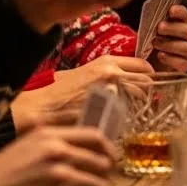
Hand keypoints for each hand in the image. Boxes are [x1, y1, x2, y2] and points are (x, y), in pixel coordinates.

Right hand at [0, 126, 114, 185]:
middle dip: (101, 184)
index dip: (108, 153)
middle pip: (104, 166)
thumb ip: (50, 147)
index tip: (106, 167)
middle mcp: (60, 152)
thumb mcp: (21, 149)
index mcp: (49, 136)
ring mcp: (63, 177)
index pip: (96, 138)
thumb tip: (80, 155)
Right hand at [12, 55, 156, 128]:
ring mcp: (112, 92)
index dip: (147, 75)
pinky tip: (119, 123)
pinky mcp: (107, 111)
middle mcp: (112, 73)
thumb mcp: (81, 73)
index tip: (146, 83)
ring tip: (131, 114)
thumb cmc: (54, 91)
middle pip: (147, 82)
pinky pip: (129, 115)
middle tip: (142, 103)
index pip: (143, 65)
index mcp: (106, 62)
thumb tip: (120, 81)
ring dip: (140, 107)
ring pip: (142, 99)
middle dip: (147, 92)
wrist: (39, 107)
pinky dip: (128, 119)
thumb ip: (104, 75)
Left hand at [149, 4, 186, 72]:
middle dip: (173, 29)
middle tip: (159, 27)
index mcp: (179, 24)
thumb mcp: (145, 30)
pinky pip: (184, 64)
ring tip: (155, 43)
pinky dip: (172, 59)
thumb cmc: (145, 42)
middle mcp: (186, 38)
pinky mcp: (183, 66)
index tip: (171, 10)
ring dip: (170, 45)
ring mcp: (186, 53)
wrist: (143, 63)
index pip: (185, 15)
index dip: (180, 12)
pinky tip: (160, 55)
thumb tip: (149, 12)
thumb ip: (150, 21)